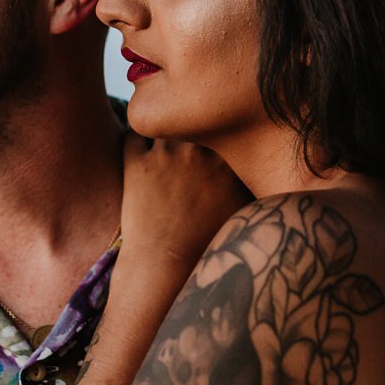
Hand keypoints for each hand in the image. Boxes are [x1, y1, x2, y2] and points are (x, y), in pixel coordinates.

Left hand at [119, 133, 249, 270]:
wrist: (169, 266)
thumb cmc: (207, 245)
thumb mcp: (241, 211)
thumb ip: (246, 182)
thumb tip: (253, 169)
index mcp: (228, 160)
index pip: (220, 125)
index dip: (212, 128)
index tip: (205, 136)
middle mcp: (199, 150)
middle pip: (191, 118)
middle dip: (186, 122)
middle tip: (179, 135)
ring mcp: (167, 155)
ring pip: (163, 123)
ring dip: (160, 132)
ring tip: (158, 142)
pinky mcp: (137, 164)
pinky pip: (132, 137)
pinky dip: (134, 142)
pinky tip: (137, 154)